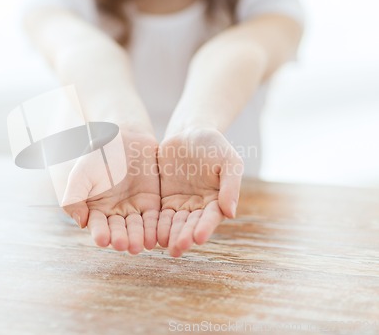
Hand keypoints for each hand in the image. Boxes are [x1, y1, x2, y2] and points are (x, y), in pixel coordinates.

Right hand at [62, 129, 159, 254]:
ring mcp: (133, 209)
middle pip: (118, 230)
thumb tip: (80, 222)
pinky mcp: (152, 203)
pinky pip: (154, 219)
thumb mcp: (81, 173)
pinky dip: (155, 229)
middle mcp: (114, 213)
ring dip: (138, 237)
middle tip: (124, 245)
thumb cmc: (98, 154)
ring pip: (137, 228)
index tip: (102, 240)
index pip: (98, 225)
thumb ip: (74, 197)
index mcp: (96, 209)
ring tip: (140, 245)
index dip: (100, 233)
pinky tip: (156, 238)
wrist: (125, 136)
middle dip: (121, 238)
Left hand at [157, 128, 243, 256]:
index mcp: (217, 200)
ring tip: (161, 245)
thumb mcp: (228, 160)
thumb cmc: (213, 144)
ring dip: (168, 235)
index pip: (211, 217)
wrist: (189, 132)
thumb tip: (231, 213)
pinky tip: (148, 233)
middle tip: (176, 248)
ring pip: (174, 223)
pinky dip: (155, 224)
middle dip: (184, 237)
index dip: (205, 228)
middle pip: (190, 225)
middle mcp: (199, 207)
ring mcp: (180, 204)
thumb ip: (231, 185)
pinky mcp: (163, 199)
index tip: (198, 238)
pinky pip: (158, 214)